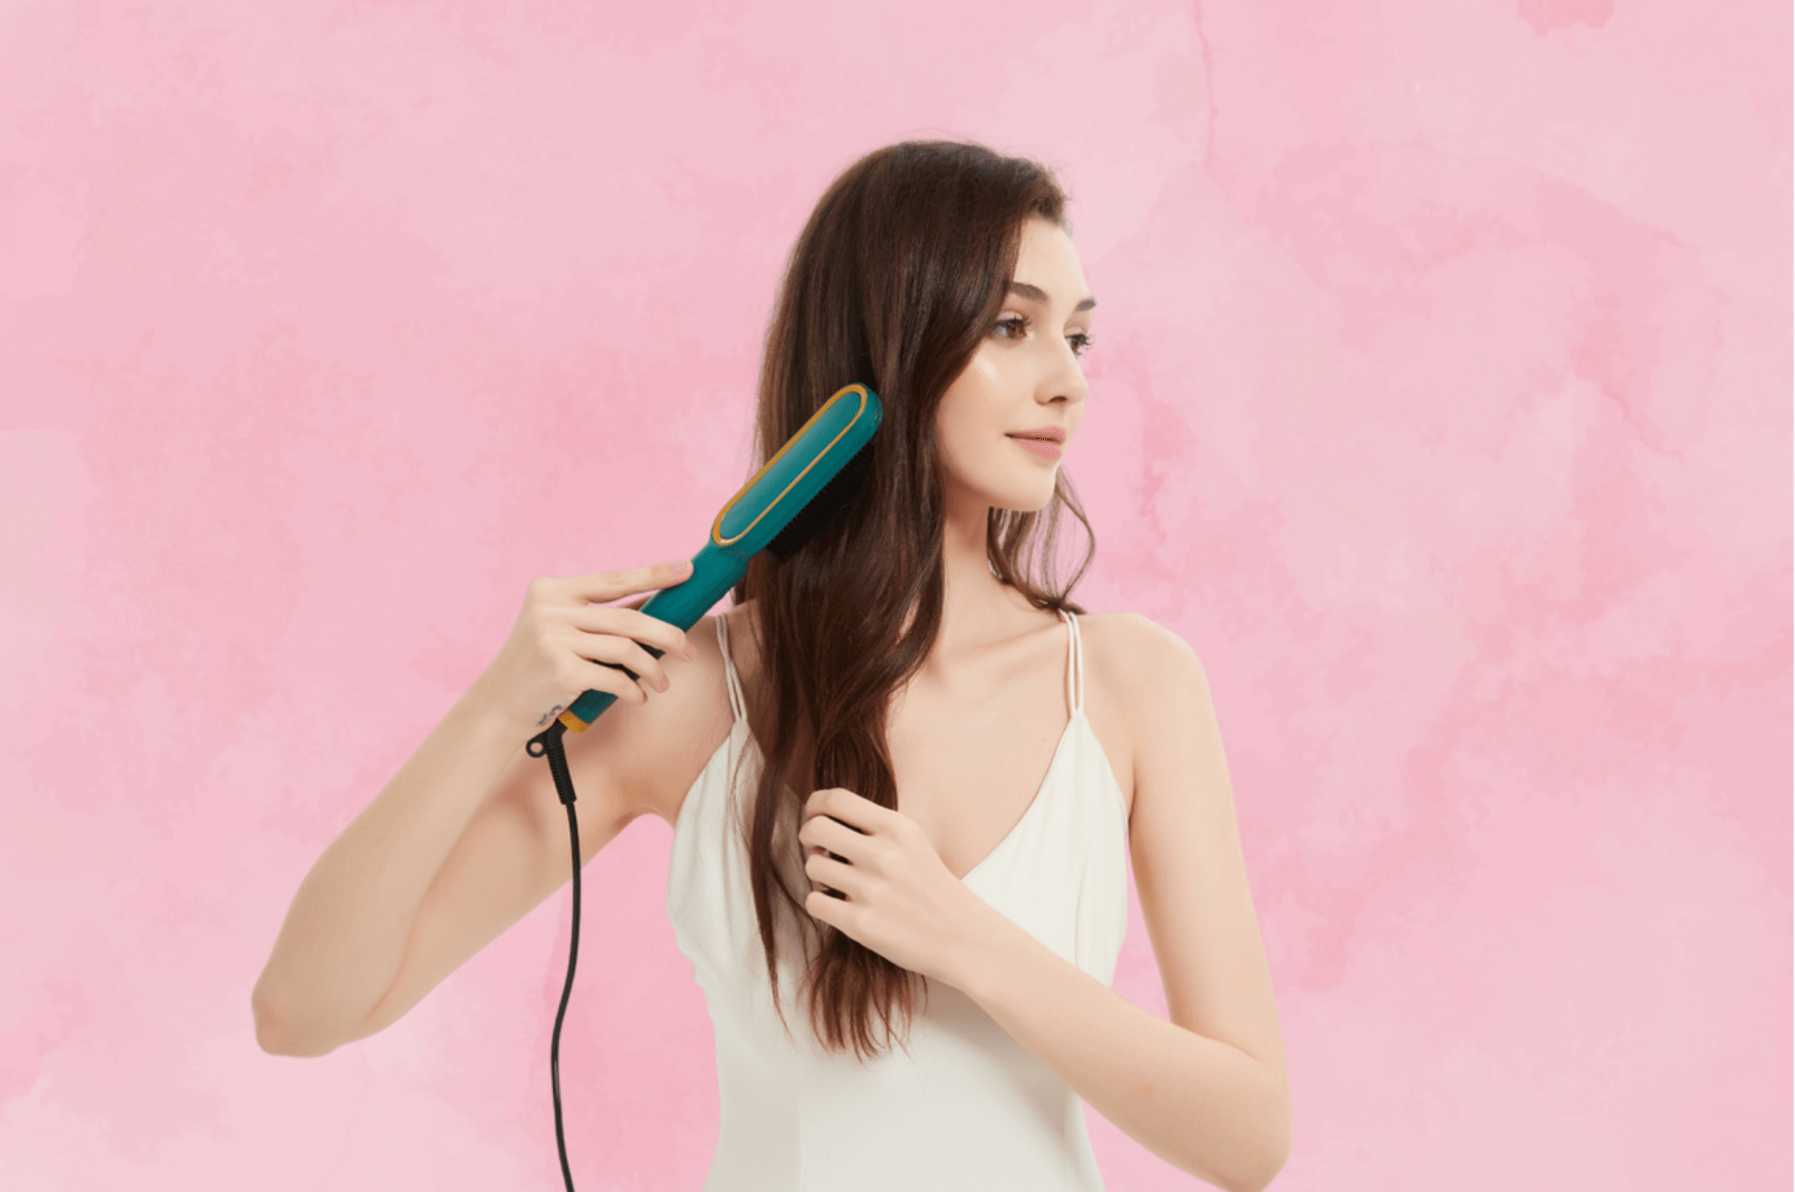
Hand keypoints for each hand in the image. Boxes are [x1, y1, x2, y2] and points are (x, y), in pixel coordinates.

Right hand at [468, 562, 696, 742]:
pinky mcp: (560, 670)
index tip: (685, 571)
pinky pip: (614, 678)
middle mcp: (550, 608)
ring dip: (652, 668)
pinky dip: (633, 689)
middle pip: (627, 618)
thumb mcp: (559, 631)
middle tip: (688, 651)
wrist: (497, 706)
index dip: (653, 575)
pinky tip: (638, 696)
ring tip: (662, 683)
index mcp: (551, 590)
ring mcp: (553, 638)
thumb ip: (599, 618)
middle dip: (667, 635)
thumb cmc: (537, 667)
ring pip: (626, 649)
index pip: (612, 580)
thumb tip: (655, 611)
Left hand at [798, 787, 992, 987]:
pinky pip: (815, 902)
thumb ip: (876, 827)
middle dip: (809, 838)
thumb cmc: (934, 890)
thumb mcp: (914, 844)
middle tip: (821, 850)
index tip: (815, 815)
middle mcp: (885, 855)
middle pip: (816, 828)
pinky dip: (821, 904)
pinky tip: (840, 906)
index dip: (815, 804)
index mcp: (898, 828)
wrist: (965, 939)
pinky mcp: (862, 924)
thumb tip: (822, 816)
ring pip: (813, 867)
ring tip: (838, 883)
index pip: (836, 799)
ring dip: (819, 874)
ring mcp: (872, 890)